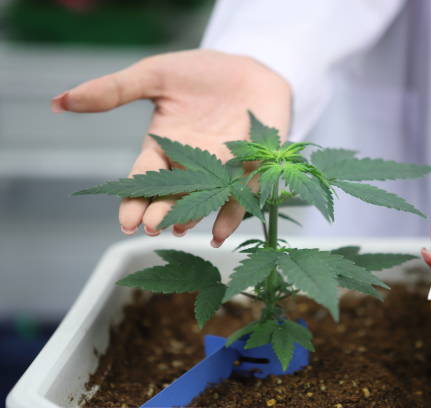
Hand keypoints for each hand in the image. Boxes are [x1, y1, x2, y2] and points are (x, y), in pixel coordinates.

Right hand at [51, 49, 291, 245]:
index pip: (145, 178)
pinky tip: (221, 231)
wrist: (247, 67)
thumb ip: (114, 90)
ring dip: (192, 215)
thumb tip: (59, 101)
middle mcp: (192, 164)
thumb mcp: (154, 75)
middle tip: (151, 226)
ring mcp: (223, 168)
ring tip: (179, 227)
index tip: (126, 221)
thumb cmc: (200, 72)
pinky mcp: (252, 166)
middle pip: (173, 194)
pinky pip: (242, 194)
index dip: (134, 199)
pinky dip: (233, 213)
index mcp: (165, 147)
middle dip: (161, 211)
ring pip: (205, 199)